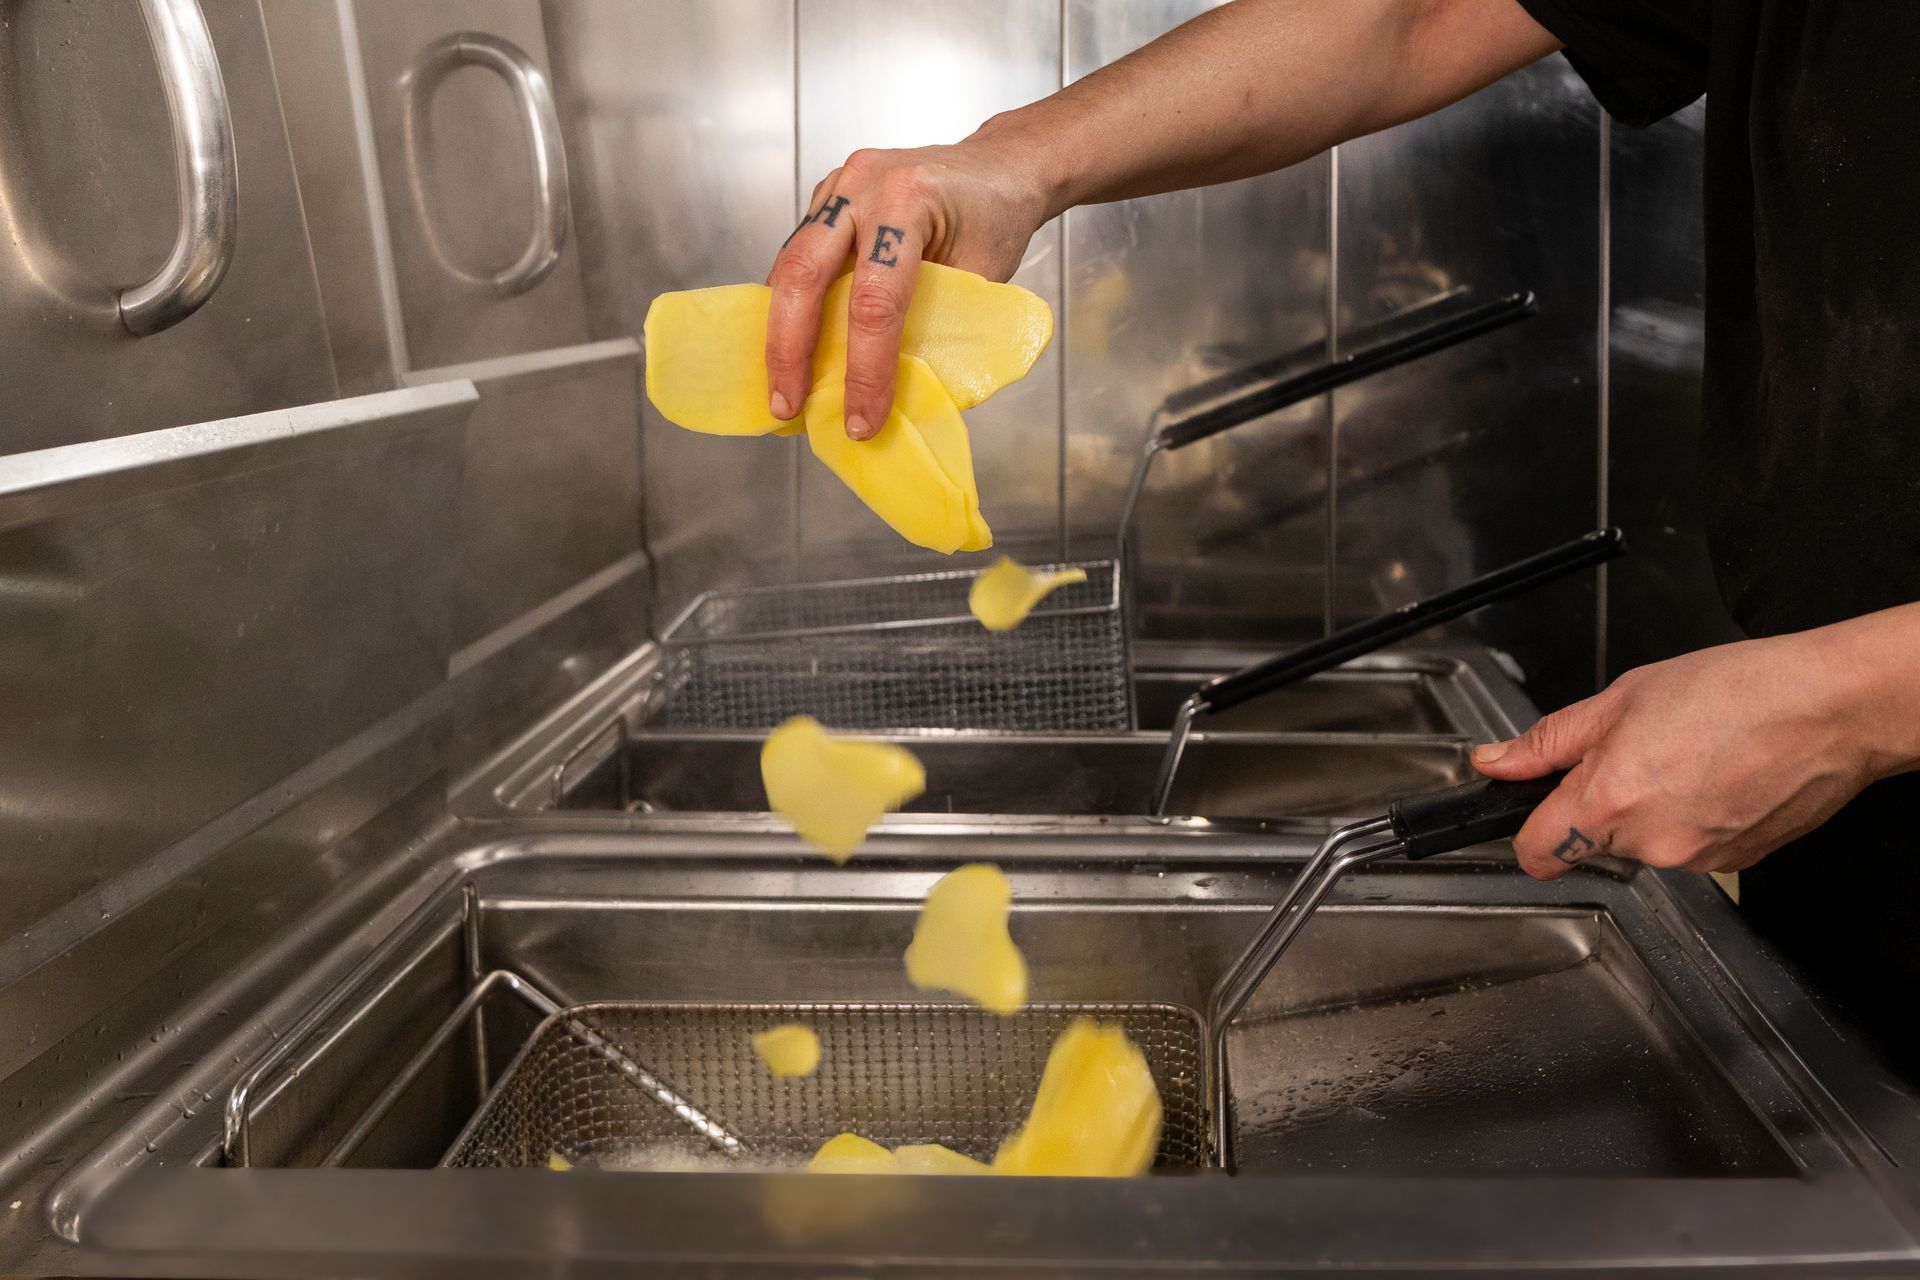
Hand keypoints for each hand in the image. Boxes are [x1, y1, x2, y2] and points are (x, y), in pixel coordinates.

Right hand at [763, 130, 1051, 439]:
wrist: (998, 165)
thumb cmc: (997, 217)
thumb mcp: (981, 278)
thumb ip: (936, 327)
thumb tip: (898, 396)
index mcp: (908, 199)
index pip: (875, 300)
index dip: (865, 369)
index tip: (861, 420)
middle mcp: (862, 184)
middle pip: (804, 274)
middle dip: (789, 349)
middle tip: (786, 405)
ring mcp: (838, 187)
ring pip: (790, 265)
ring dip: (780, 330)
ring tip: (782, 386)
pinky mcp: (826, 200)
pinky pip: (798, 257)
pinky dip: (792, 306)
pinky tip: (792, 348)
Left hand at [1471, 630, 1889, 878]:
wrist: (1830, 707)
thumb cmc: (1737, 691)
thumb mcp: (1619, 699)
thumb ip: (1548, 741)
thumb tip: (1497, 763)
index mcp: (1610, 800)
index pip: (1536, 854)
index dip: (1527, 831)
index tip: (1533, 813)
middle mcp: (1651, 842)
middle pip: (1592, 841)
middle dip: (1600, 802)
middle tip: (1637, 750)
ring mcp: (1695, 859)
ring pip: (1643, 842)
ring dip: (1650, 807)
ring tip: (1687, 755)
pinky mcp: (1734, 863)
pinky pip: (1688, 844)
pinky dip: (1692, 816)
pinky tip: (1718, 776)